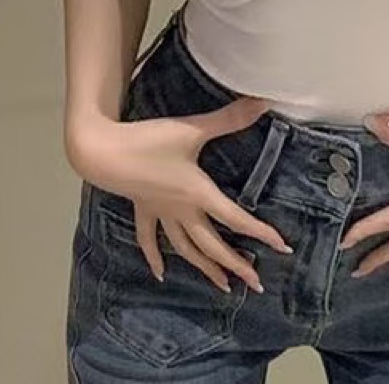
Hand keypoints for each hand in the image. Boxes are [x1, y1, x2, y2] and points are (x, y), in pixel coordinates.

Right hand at [72, 96, 293, 293]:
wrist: (105, 152)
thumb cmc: (150, 141)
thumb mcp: (192, 128)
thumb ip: (228, 118)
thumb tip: (263, 102)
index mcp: (198, 193)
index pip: (235, 218)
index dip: (261, 232)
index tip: (283, 248)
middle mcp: (182, 210)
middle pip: (212, 244)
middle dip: (235, 265)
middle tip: (255, 286)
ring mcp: (161, 214)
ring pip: (186, 248)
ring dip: (204, 268)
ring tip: (222, 287)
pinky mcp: (143, 209)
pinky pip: (150, 239)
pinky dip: (155, 257)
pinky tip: (161, 273)